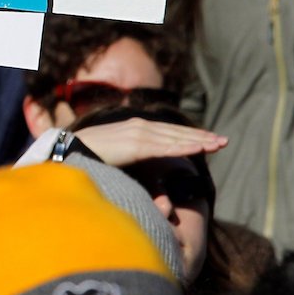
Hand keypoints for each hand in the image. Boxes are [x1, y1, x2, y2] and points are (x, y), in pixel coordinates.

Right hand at [74, 118, 226, 166]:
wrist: (70, 149)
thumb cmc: (90, 154)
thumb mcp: (116, 154)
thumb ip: (131, 156)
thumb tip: (142, 168)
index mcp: (135, 128)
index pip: (168, 131)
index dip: (189, 134)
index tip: (208, 139)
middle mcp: (140, 126)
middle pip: (177, 132)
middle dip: (201, 136)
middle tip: (223, 141)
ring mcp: (138, 134)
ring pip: (176, 138)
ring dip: (200, 140)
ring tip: (219, 144)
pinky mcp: (136, 145)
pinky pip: (166, 147)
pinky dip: (186, 146)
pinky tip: (201, 148)